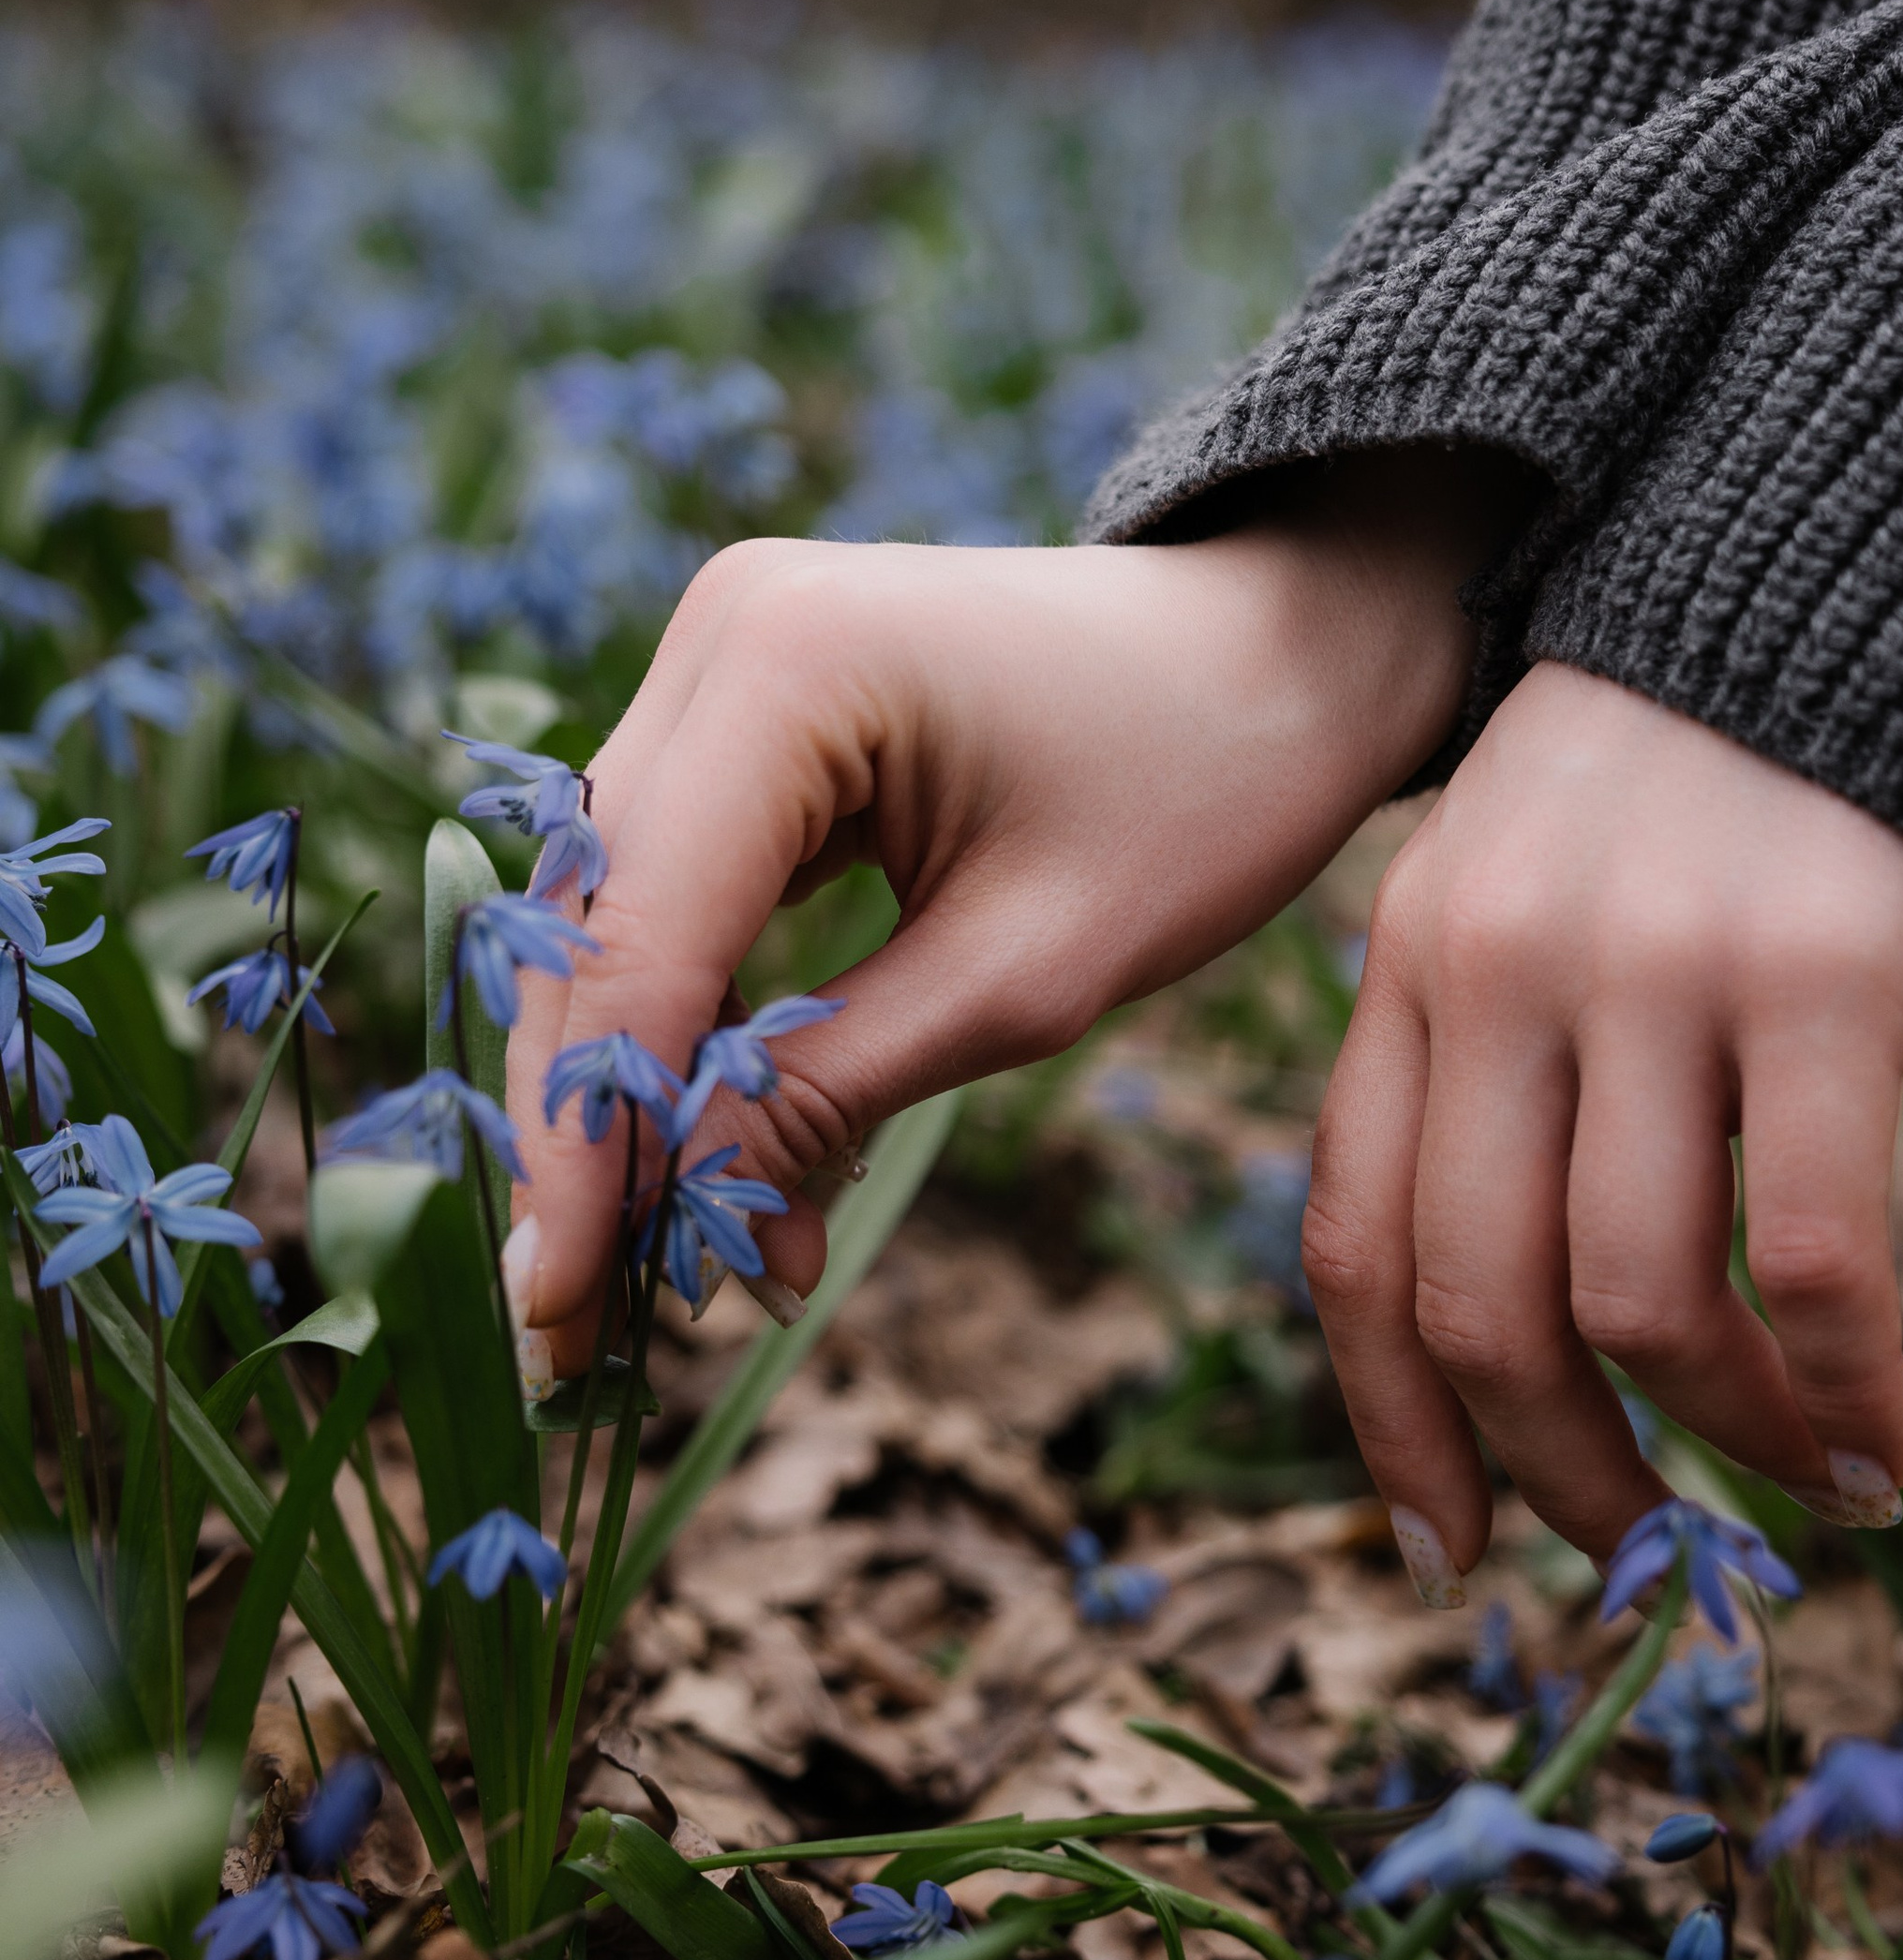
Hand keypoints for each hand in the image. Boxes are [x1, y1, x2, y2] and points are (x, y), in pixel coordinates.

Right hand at [506, 456, 1513, 1367]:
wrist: (1286, 655)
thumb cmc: (1201, 792)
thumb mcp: (1026, 978)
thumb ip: (831, 1094)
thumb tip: (692, 1237)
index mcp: (787, 664)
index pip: (636, 940)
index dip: (590, 1139)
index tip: (559, 1310)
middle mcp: (720, 633)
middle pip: (592, 927)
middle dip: (591, 1129)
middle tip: (582, 1326)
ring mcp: (720, 658)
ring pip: (613, 917)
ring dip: (631, 1090)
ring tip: (672, 1263)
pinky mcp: (744, 706)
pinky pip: (672, 888)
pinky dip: (689, 1025)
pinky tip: (720, 1156)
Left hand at [1301, 663, 1902, 1590]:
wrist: (1824, 573)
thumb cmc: (1665, 774)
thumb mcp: (1503, 887)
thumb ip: (1471, 1067)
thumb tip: (1488, 1332)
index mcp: (1405, 966)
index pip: (1352, 1247)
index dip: (1391, 1430)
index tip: (1440, 1554)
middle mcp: (1500, 974)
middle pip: (1479, 1307)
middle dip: (1554, 1477)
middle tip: (1635, 1563)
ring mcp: (1656, 970)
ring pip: (1643, 1303)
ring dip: (1725, 1448)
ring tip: (1798, 1494)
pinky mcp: (1819, 969)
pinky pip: (1813, 1252)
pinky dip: (1845, 1387)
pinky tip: (1882, 1443)